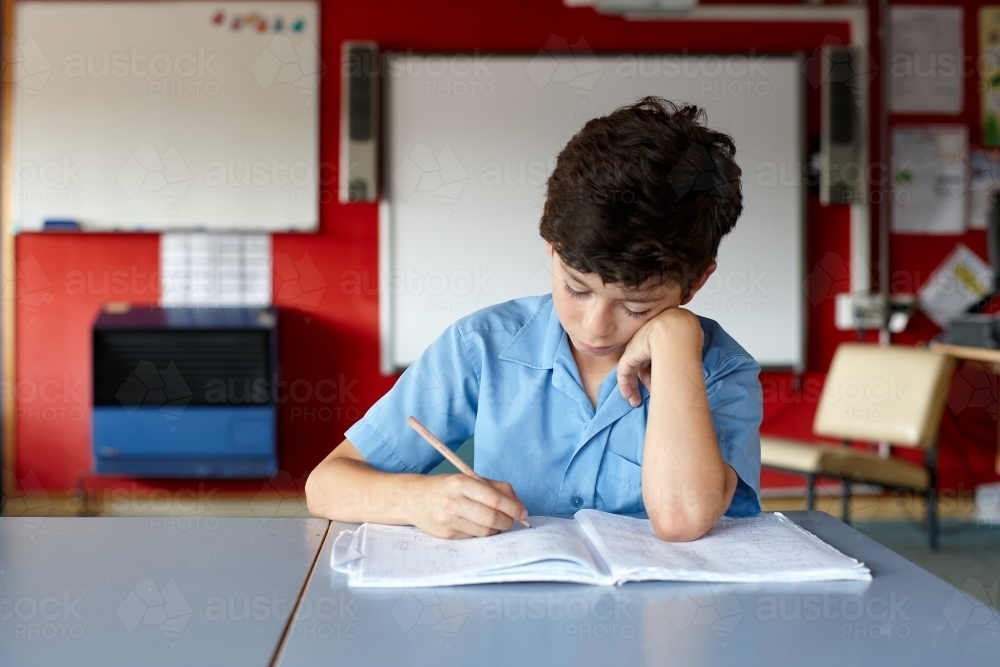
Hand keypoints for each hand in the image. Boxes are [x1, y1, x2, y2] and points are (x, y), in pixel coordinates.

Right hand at [409, 474, 527, 538]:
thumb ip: (496, 487)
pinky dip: (482, 532)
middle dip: (508, 521)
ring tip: (496, 521)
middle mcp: (453, 502)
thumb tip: (518, 503)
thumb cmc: (446, 487)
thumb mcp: (468, 478)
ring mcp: (449, 520)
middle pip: (492, 518)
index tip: (523, 512)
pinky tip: (478, 524)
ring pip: (485, 531)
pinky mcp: (446, 535)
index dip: (513, 508)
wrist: (413, 498)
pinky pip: (473, 537)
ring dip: (496, 528)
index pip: (495, 499)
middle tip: (511, 519)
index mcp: (461, 483)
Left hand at [617, 307, 703, 407]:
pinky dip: (626, 385)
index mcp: (660, 339)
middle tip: (642, 399)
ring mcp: (637, 347)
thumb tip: (680, 376)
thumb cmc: (687, 338)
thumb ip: (679, 359)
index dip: (656, 376)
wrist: (677, 330)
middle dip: (645, 383)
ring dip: (634, 388)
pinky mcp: (630, 354)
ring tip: (636, 402)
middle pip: (643, 366)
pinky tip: (628, 396)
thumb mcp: (684, 349)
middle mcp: (647, 342)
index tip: (658, 390)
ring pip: (632, 370)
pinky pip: (624, 372)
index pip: (655, 360)